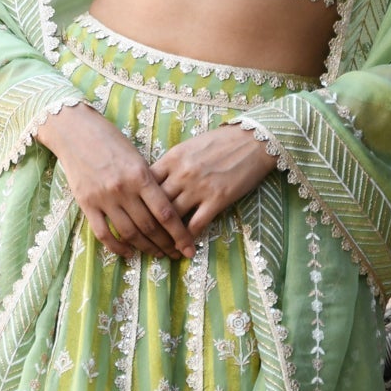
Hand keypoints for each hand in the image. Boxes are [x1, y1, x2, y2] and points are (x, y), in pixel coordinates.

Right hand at [37, 102, 196, 259]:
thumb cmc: (110, 140)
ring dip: (146, 248)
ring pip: (129, 233)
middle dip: (166, 244)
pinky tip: (128, 253)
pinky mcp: (86, 204)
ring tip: (157, 254)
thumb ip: (149, 181)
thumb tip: (165, 208)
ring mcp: (104, 198)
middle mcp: (123, 189)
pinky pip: (103, 233)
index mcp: (140, 175)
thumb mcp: (136, 156)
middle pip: (149, 227)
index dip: (179, 234)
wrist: (74, 131)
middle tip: (176, 254)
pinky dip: (117, 247)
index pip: (165, 213)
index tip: (188, 246)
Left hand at [149, 124, 273, 237]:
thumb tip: (155, 182)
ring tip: (163, 249)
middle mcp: (181, 174)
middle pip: (155, 204)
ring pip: (173, 218)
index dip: (138, 202)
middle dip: (148, 224)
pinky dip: (188, 238)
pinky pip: (196, 224)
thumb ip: (171, 164)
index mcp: (172, 158)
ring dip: (166, 236)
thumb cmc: (221, 141)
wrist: (253, 140)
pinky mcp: (217, 199)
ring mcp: (198, 187)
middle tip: (145, 239)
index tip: (137, 216)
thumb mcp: (189, 147)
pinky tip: (185, 247)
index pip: (145, 184)